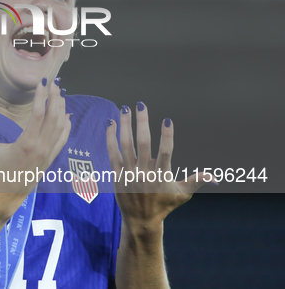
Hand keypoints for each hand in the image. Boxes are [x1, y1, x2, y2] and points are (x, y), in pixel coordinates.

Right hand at [0, 78, 70, 215]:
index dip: (41, 97)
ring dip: (61, 109)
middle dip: (55, 98)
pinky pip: (63, 139)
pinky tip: (66, 115)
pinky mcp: (51, 160)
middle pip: (53, 117)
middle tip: (53, 84)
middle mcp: (41, 148)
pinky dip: (66, 125)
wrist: (6, 197)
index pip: (38, 114)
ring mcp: (48, 154)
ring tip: (59, 95)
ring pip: (61, 127)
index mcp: (26, 143)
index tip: (42, 83)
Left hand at [106, 102, 215, 229]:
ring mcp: (129, 173)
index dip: (167, 136)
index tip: (167, 120)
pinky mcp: (117, 174)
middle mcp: (144, 173)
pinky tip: (111, 124)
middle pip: (143, 143)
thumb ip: (196, 180)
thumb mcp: (182, 194)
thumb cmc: (164, 204)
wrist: (141, 220)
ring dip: (124, 125)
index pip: (165, 152)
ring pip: (125, 144)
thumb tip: (215, 176)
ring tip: (124, 109)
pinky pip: (112, 152)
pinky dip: (111, 138)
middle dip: (141, 122)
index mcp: (161, 175)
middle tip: (140, 105)